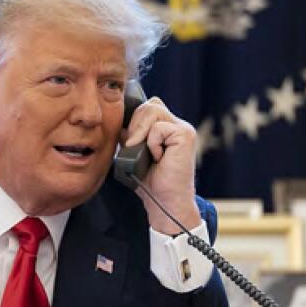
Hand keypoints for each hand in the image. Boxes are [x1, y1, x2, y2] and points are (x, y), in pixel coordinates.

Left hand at [122, 97, 201, 234]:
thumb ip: (130, 133)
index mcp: (166, 126)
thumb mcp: (132, 152)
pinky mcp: (186, 135)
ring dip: (141, 132)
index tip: (129, 141)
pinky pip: (158, 127)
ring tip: (143, 151)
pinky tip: (158, 157)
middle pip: (149, 105)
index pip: (147, 106)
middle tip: (133, 146)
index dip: (134, 119)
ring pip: (153, 111)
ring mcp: (183, 128)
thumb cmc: (149, 180)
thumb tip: (119, 119)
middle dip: (134, 124)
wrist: (164, 201)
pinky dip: (152, 143)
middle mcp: (176, 124)